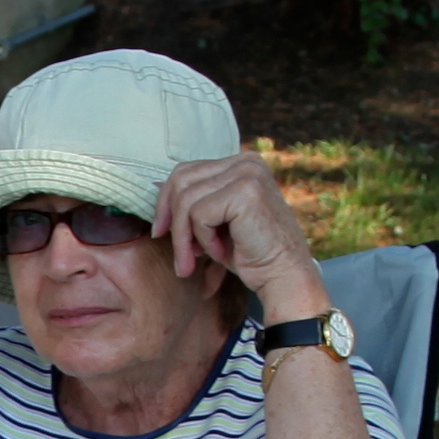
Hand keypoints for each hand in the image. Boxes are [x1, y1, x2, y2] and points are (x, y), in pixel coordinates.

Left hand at [151, 150, 324, 314]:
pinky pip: (199, 214)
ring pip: (186, 200)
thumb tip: (154, 185)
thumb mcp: (216, 221)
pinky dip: (203, 240)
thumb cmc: (250, 253)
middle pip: (181, 180)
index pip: (186, 171)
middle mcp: (246, 161)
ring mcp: (247, 173)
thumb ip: (192, 201)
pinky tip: (222, 252)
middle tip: (180, 254)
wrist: (284, 276)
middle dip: (171, 220)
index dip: (166, 202)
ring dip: (185, 237)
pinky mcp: (245, 192)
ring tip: (198, 259)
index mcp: (241, 162)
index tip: (161, 232)